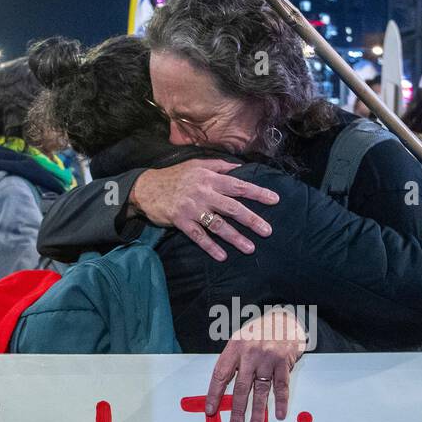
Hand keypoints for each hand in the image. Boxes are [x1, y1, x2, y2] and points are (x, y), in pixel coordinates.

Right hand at [129, 159, 277, 261]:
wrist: (146, 187)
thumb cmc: (175, 176)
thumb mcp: (197, 164)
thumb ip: (220, 166)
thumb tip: (240, 168)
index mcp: (210, 178)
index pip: (239, 185)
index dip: (258, 193)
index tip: (275, 200)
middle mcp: (204, 192)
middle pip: (232, 207)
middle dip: (251, 219)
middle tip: (267, 231)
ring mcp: (192, 208)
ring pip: (218, 224)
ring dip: (235, 237)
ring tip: (250, 248)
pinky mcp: (181, 221)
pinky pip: (199, 236)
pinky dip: (210, 247)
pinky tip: (222, 256)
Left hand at [205, 306, 307, 421]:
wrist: (284, 317)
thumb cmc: (260, 332)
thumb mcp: (241, 339)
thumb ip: (233, 361)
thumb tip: (222, 390)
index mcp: (235, 348)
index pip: (221, 374)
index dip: (214, 394)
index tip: (210, 411)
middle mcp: (250, 353)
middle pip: (241, 386)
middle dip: (238, 410)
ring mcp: (268, 358)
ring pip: (261, 388)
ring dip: (258, 410)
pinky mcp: (284, 361)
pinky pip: (281, 385)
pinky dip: (281, 401)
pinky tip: (279, 413)